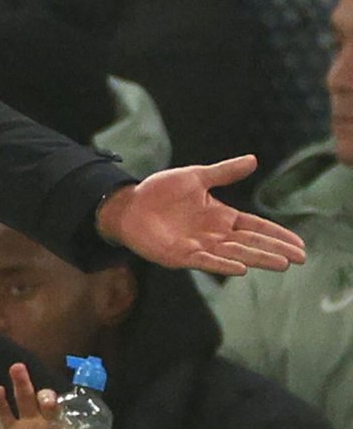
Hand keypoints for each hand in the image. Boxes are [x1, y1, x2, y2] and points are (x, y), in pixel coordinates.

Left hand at [96, 155, 306, 275]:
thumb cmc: (160, 191)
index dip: (276, 234)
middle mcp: (214, 234)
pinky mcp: (181, 256)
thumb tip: (253, 160)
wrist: (129, 204)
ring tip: (281, 264)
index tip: (299, 243)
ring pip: (235, 255)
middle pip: (251, 243)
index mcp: (220, 217)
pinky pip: (206, 262)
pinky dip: (223, 265)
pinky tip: (241, 268)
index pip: (255, 226)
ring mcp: (199, 246)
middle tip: (300, 259)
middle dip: (275, 250)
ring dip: (257, 259)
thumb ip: (224, 172)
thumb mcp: (195, 177)